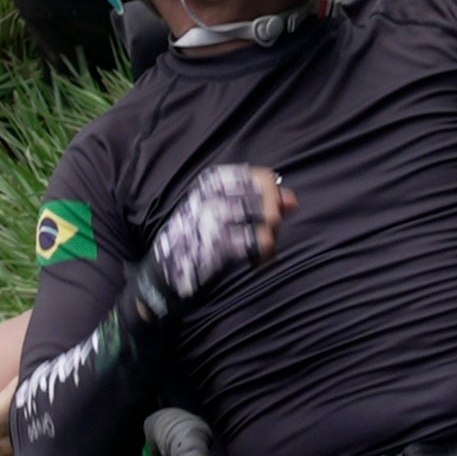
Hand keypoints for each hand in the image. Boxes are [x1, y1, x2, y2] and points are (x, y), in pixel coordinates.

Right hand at [149, 165, 292, 298]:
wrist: (163, 277)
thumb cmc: (195, 241)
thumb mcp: (220, 213)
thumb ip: (258, 203)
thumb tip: (293, 200)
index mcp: (212, 183)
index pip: (263, 179)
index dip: (274, 198)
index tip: (266, 215)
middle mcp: (213, 196)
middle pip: (270, 199)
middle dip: (273, 221)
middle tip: (260, 237)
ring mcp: (214, 221)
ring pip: (270, 220)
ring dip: (269, 240)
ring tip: (255, 251)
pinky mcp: (218, 247)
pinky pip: (262, 243)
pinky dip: (265, 256)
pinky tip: (254, 263)